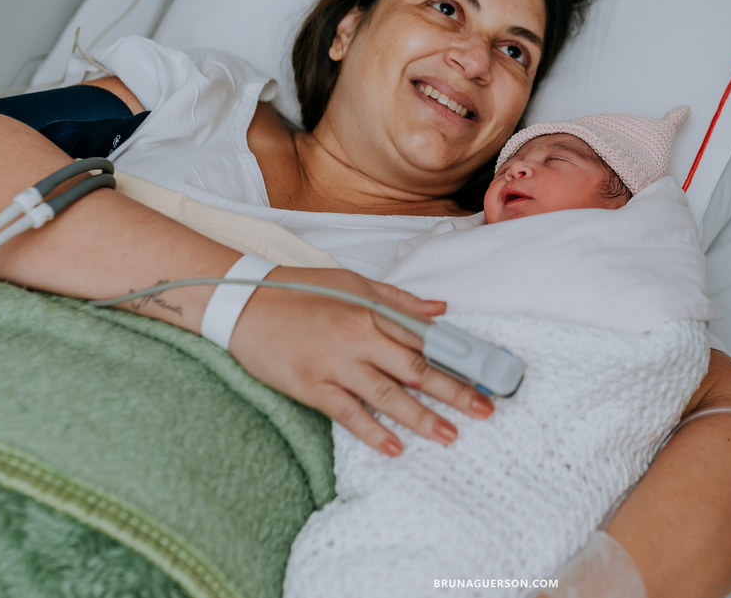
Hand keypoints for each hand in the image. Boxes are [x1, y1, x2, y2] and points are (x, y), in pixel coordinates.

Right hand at [227, 267, 494, 455]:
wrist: (243, 303)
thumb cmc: (299, 289)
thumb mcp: (353, 283)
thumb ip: (399, 300)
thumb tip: (441, 310)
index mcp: (373, 311)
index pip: (426, 338)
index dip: (460, 357)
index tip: (487, 373)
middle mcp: (360, 338)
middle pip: (417, 369)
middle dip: (454, 391)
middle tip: (484, 410)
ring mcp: (336, 365)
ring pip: (389, 395)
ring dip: (422, 417)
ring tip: (450, 435)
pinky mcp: (312, 387)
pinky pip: (349, 414)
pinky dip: (373, 432)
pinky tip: (394, 447)